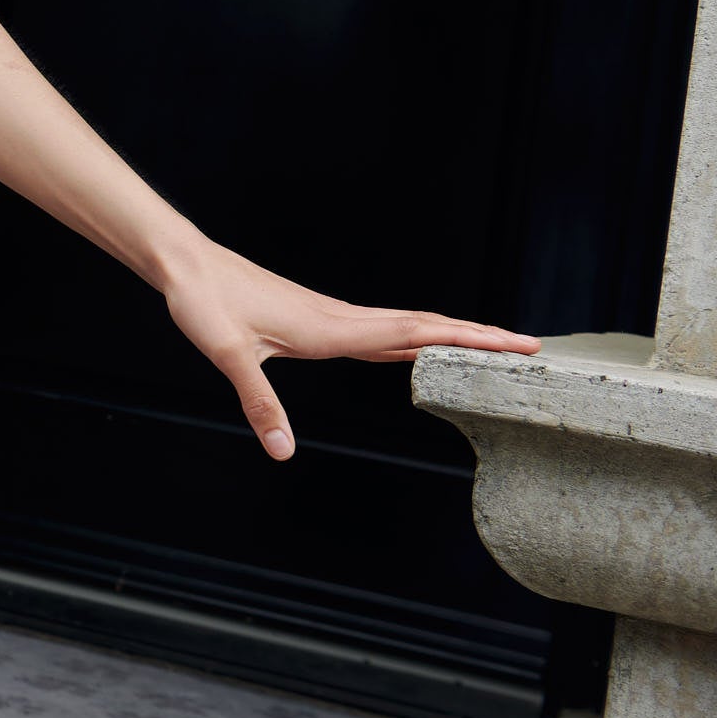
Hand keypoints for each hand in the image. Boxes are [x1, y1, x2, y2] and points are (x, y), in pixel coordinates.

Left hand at [159, 237, 539, 460]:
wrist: (185, 265)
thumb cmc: (205, 304)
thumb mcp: (228, 356)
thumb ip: (258, 403)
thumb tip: (283, 452)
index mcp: (332, 328)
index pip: (414, 334)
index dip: (466, 342)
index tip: (513, 345)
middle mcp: (341, 319)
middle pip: (424, 326)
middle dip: (479, 337)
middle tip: (531, 346)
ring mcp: (332, 317)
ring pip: (406, 325)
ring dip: (452, 334)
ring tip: (494, 346)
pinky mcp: (319, 319)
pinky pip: (381, 329)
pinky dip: (414, 336)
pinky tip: (420, 347)